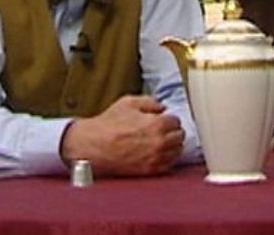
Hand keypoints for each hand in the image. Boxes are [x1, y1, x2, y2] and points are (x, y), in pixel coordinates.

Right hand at [60, 95, 184, 176]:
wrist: (94, 146)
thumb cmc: (108, 124)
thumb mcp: (128, 103)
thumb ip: (150, 102)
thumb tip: (162, 107)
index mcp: (156, 124)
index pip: (176, 121)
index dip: (169, 119)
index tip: (163, 120)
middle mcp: (160, 142)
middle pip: (180, 136)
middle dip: (172, 131)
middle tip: (163, 130)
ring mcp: (156, 158)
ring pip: (177, 151)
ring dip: (172, 145)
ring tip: (160, 141)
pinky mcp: (150, 170)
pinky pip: (169, 164)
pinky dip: (167, 158)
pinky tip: (157, 153)